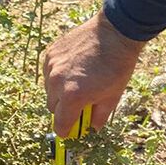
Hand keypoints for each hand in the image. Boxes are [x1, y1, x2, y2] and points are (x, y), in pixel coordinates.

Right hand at [43, 10, 145, 136]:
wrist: (115, 33)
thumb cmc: (117, 66)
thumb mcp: (112, 97)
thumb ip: (99, 117)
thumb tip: (92, 128)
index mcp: (73, 96)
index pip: (60, 124)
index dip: (66, 131)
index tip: (71, 131)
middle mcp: (57, 82)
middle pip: (52, 108)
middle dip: (64, 110)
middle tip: (79, 105)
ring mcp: (51, 66)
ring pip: (49, 90)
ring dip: (59, 93)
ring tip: (78, 83)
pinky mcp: (50, 53)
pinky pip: (48, 73)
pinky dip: (57, 76)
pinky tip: (74, 70)